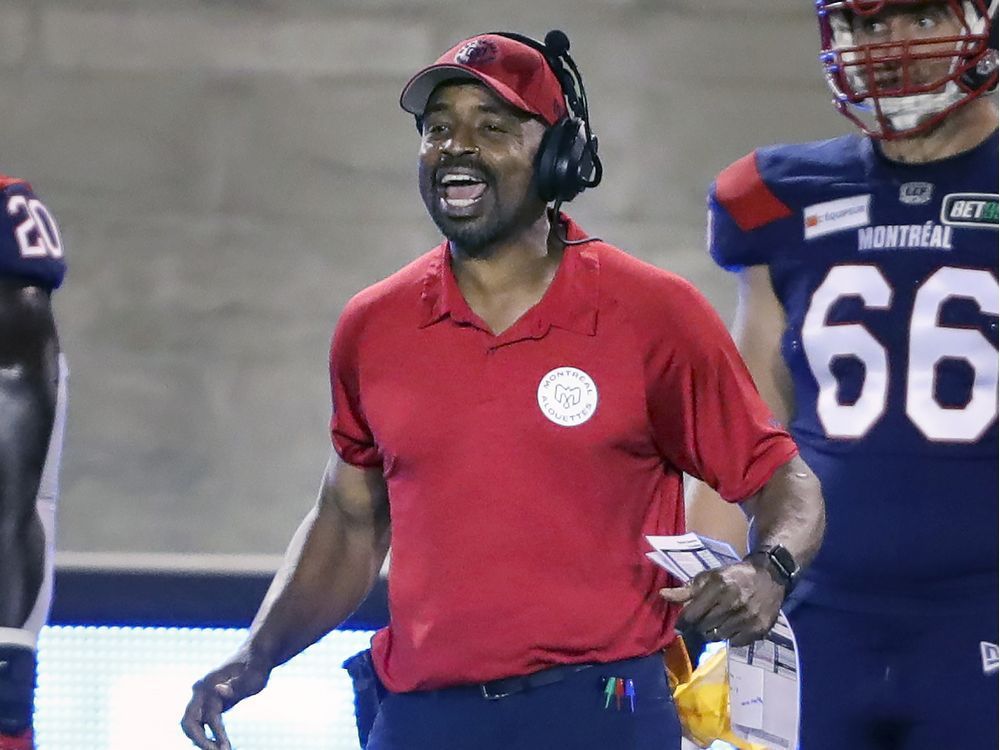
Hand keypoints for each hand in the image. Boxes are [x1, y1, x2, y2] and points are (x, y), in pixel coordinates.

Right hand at [180, 654, 271, 748]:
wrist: (256, 654)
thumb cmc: (257, 666)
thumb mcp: (253, 676)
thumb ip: (237, 685)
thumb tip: (218, 690)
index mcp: (209, 683)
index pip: (209, 716)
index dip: (217, 734)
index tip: (226, 749)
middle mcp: (201, 689)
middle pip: (189, 722)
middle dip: (200, 741)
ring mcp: (202, 695)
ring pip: (191, 723)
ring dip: (200, 739)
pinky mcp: (207, 700)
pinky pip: (199, 721)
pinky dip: (204, 733)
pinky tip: (216, 743)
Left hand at [660, 559, 783, 646]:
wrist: (769, 577)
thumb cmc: (734, 576)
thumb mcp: (710, 577)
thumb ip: (686, 590)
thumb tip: (662, 595)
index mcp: (718, 586)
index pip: (692, 614)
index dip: (682, 622)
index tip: (680, 625)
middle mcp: (733, 602)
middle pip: (703, 627)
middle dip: (698, 626)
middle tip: (702, 620)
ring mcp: (747, 617)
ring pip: (718, 637)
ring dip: (713, 632)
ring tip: (718, 621)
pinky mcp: (759, 629)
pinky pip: (735, 642)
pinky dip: (730, 637)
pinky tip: (732, 625)